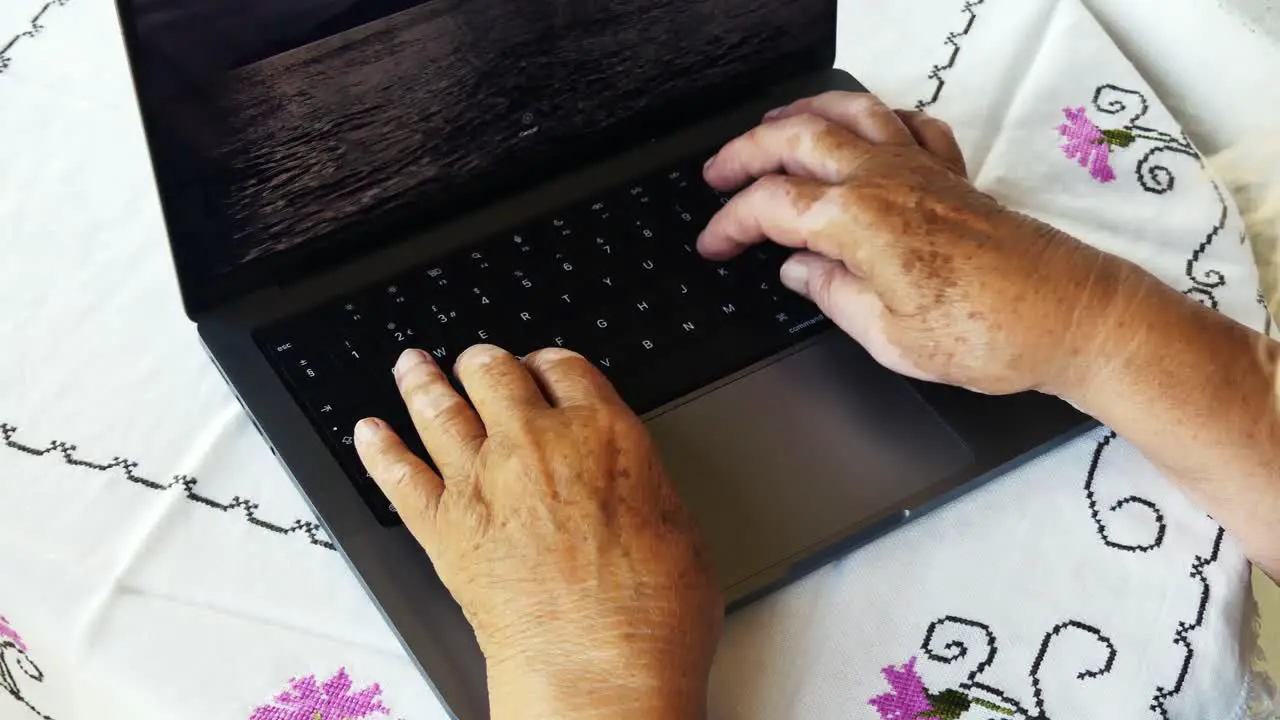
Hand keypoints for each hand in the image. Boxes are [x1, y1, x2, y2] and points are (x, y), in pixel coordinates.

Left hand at [354, 346, 720, 719]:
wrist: (601, 669)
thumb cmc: (653, 615)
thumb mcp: (676, 524)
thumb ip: (638, 486)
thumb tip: (630, 490)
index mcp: (604, 433)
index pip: (564, 368)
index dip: (547, 362)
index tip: (539, 366)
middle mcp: (536, 442)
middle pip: (495, 372)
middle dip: (485, 365)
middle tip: (479, 365)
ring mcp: (482, 481)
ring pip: (438, 407)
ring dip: (422, 381)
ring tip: (412, 365)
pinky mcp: (442, 527)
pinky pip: (397, 474)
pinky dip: (379, 449)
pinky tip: (369, 433)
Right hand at [698, 92, 1151, 394]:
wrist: (1069, 319)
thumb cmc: (987, 334)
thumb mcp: (886, 336)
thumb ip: (831, 294)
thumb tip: (799, 272)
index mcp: (858, 219)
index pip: (770, 205)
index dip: (729, 223)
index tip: (712, 243)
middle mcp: (886, 178)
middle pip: (797, 137)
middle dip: (746, 151)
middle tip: (718, 174)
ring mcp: (923, 169)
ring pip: (850, 111)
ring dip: (803, 114)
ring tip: (773, 127)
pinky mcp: (954, 176)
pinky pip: (908, 124)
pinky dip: (876, 119)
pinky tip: (865, 132)